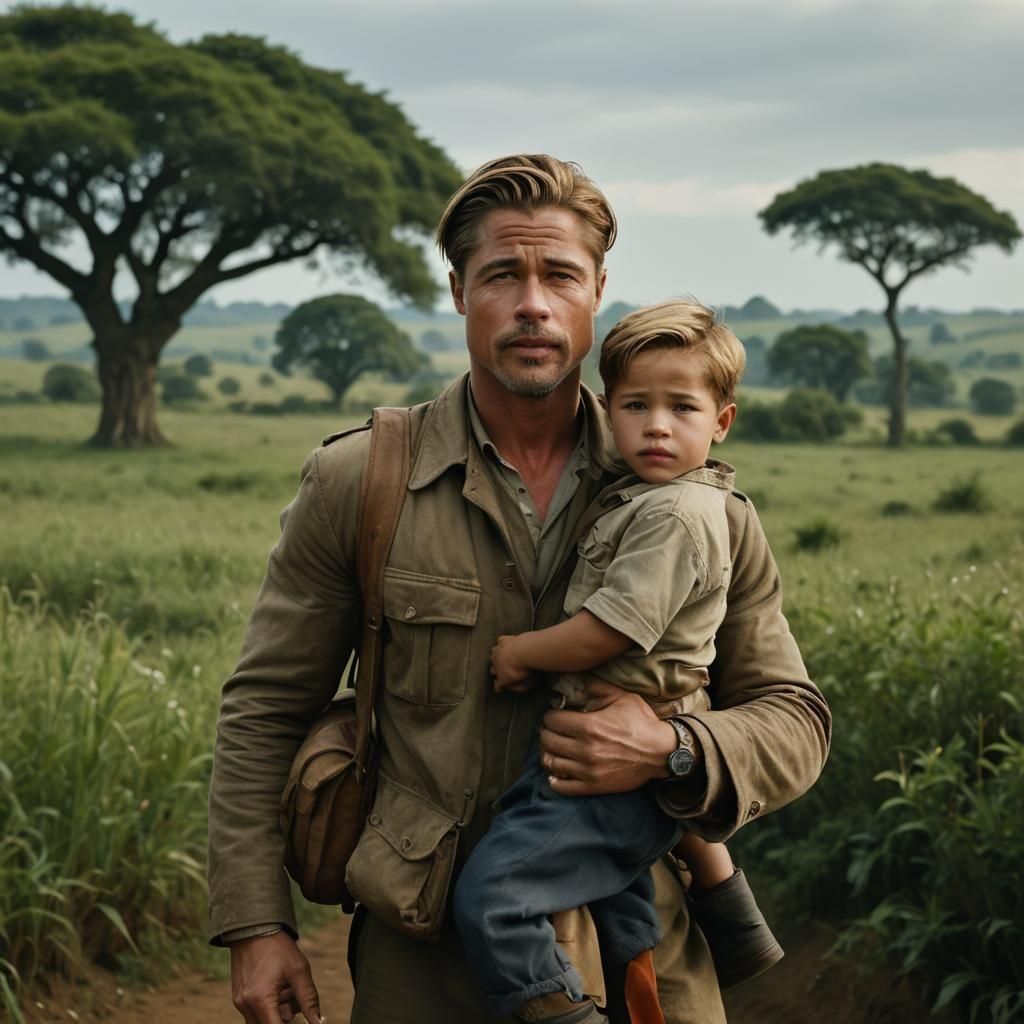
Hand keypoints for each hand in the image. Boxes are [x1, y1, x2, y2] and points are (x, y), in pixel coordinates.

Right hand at [230, 930, 321, 1023]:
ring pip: (262, 1021)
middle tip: (291, 990)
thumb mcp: (299, 970)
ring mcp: (239, 1003)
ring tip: (283, 984)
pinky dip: (268, 1004)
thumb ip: (309, 1000)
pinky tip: (275, 985)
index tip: (300, 1016)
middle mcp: (245, 1006)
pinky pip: (255, 1012)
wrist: (254, 928)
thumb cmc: (278, 948)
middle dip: (285, 1014)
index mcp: (260, 1000)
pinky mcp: (238, 998)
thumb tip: (317, 1022)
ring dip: (277, 1010)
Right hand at [490, 635, 535, 693]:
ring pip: (493, 655)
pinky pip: (499, 642)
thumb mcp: (526, 684)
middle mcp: (496, 665)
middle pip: (492, 670)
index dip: (499, 687)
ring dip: (497, 657)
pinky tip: (506, 645)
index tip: (501, 688)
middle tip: (503, 672)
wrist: (526, 651)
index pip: (497, 686)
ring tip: (504, 657)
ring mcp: (498, 652)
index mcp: (502, 678)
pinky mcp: (503, 641)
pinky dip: (502, 644)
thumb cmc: (526, 669)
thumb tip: (517, 688)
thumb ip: (520, 688)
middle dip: (496, 672)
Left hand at [538, 679, 677, 795]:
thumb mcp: (621, 697)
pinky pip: (562, 786)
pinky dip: (555, 779)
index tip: (555, 716)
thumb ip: (594, 687)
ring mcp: (588, 770)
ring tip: (554, 748)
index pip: (551, 720)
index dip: (550, 716)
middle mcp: (585, 749)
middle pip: (547, 741)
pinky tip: (557, 771)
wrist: (661, 753)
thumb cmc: (641, 722)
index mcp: (588, 726)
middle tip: (552, 731)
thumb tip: (571, 681)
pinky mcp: (593, 786)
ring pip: (551, 762)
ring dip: (548, 753)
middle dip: (547, 733)